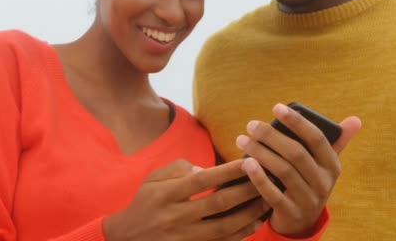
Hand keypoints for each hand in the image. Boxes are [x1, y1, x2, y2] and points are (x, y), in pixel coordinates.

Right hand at [103, 159, 267, 240]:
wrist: (128, 237)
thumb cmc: (144, 202)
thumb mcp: (153, 178)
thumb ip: (178, 169)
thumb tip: (204, 170)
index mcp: (165, 194)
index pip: (201, 181)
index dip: (227, 171)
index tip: (248, 162)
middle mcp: (175, 216)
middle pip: (218, 204)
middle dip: (245, 192)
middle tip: (267, 180)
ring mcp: (184, 237)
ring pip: (224, 227)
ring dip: (249, 214)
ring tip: (267, 200)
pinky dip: (241, 234)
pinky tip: (255, 223)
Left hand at [236, 103, 361, 236]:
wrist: (301, 221)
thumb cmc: (308, 182)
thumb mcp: (323, 165)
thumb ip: (335, 142)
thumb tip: (356, 120)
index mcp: (332, 165)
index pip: (316, 138)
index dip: (297, 121)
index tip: (276, 107)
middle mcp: (324, 183)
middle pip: (296, 153)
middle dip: (271, 136)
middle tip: (251, 125)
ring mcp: (308, 200)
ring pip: (283, 171)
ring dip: (260, 152)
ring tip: (242, 140)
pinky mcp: (291, 213)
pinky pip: (273, 194)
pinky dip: (258, 177)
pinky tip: (246, 163)